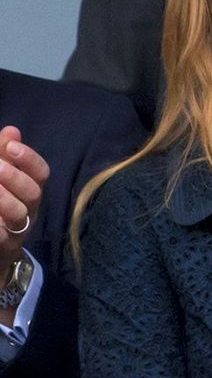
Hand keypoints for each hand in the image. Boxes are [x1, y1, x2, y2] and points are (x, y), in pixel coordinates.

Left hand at [0, 126, 48, 266]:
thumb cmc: (0, 205)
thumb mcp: (3, 178)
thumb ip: (4, 155)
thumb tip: (12, 130)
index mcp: (31, 190)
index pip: (41, 173)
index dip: (29, 159)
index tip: (11, 146)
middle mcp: (30, 209)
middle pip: (33, 193)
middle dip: (15, 177)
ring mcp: (18, 230)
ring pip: (19, 214)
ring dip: (3, 199)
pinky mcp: (4, 247)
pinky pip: (2, 236)